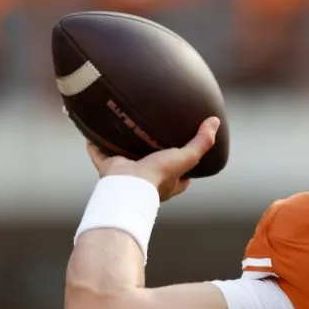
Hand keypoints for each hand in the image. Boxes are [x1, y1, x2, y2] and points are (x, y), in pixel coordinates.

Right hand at [86, 117, 219, 201]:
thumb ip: (202, 142)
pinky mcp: (110, 169)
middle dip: (152, 152)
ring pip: (127, 157)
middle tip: (153, 133)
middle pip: (153, 163)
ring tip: (126, 129)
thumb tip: (214, 122)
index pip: (182, 173)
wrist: (128, 185)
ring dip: (125, 147)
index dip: (185, 162)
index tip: (186, 148)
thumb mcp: (186, 158)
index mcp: (168, 181)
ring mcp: (128, 173)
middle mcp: (148, 178)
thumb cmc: (159, 176)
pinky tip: (93, 134)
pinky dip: (95, 146)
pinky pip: (100, 155)